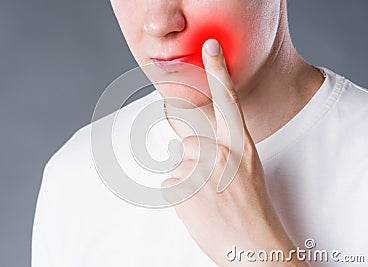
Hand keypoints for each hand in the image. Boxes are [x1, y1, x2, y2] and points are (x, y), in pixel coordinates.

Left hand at [162, 39, 307, 266]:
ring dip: (188, 180)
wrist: (252, 246)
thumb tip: (191, 144)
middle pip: (188, 141)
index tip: (211, 49)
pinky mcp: (181, 188)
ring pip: (179, 163)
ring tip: (208, 199)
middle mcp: (221, 153)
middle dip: (194, 160)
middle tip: (211, 184)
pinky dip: (180, 195)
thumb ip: (225, 150)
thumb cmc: (252, 209)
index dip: (219, 72)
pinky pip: (170, 183)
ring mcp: (200, 170)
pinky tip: (199, 207)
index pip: (229, 101)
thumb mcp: (247, 170)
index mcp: (242, 146)